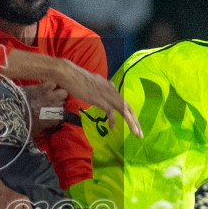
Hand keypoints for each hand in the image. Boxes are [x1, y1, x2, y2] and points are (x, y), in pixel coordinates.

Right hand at [1, 52, 141, 137]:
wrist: (67, 73)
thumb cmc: (76, 78)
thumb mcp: (92, 83)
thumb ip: (101, 87)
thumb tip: (107, 87)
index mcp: (109, 87)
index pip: (124, 102)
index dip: (131, 114)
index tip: (135, 125)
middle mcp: (111, 90)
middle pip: (127, 107)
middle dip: (135, 122)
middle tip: (140, 134)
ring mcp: (105, 94)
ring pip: (123, 110)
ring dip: (130, 123)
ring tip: (135, 134)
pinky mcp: (99, 98)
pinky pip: (110, 111)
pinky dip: (113, 120)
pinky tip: (112, 127)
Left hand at [25, 83, 68, 136]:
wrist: (12, 110)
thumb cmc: (23, 124)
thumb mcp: (36, 133)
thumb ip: (47, 132)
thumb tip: (54, 129)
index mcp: (55, 120)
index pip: (65, 117)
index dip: (59, 115)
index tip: (54, 114)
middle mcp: (57, 108)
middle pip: (63, 104)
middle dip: (58, 104)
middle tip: (50, 105)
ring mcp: (52, 96)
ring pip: (63, 93)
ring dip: (58, 94)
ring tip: (51, 95)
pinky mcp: (45, 87)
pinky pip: (54, 84)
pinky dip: (50, 85)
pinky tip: (45, 87)